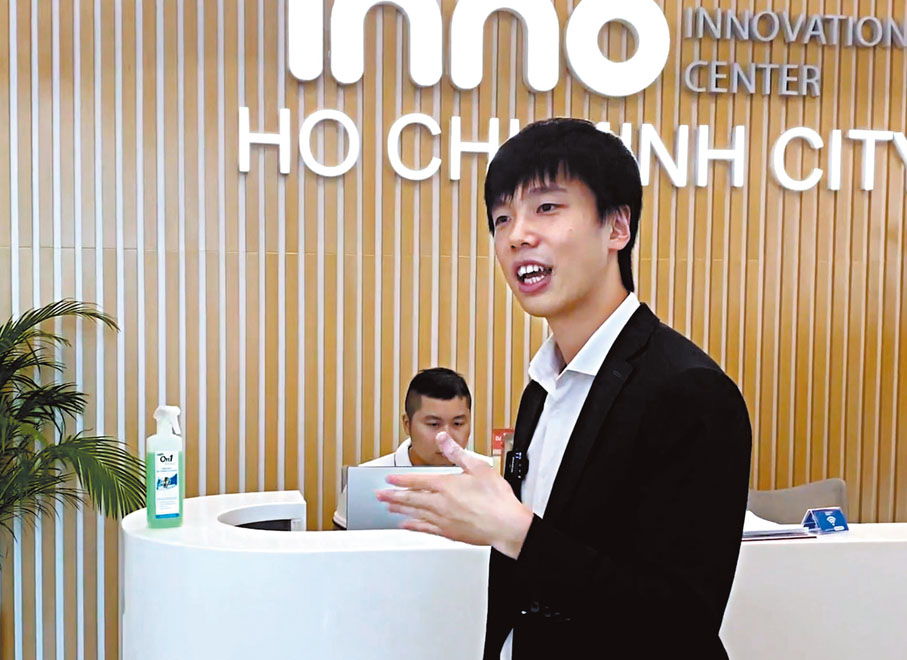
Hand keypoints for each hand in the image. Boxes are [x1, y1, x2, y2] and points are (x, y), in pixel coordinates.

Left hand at [376, 432, 533, 558]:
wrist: (506, 524)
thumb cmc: (496, 498)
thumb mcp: (478, 467)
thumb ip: (456, 452)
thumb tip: (443, 438)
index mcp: (446, 485)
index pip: (417, 480)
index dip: (401, 479)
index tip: (389, 478)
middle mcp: (440, 503)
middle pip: (410, 498)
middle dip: (392, 495)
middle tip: (378, 495)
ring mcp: (443, 519)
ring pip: (414, 513)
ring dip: (399, 509)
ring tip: (387, 507)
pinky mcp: (449, 532)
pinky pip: (425, 528)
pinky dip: (413, 526)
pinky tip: (406, 525)